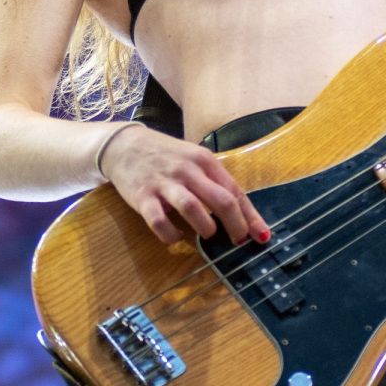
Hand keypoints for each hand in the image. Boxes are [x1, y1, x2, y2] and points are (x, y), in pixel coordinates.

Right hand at [100, 125, 270, 246]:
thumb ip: (215, 184)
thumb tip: (242, 213)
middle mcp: (188, 170)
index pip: (234, 191)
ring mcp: (164, 183)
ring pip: (192, 207)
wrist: (124, 145)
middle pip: (221, 200)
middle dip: (235, 225)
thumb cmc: (167, 157)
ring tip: (208, 235)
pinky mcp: (142, 196)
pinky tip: (174, 238)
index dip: (250, 216)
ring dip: (205, 227)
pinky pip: (158, 221)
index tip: (261, 236)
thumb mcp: (194, 162)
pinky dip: (170, 234)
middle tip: (237, 240)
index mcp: (205, 161)